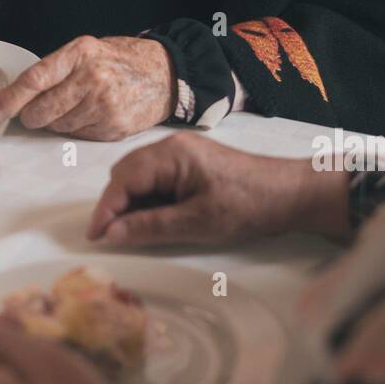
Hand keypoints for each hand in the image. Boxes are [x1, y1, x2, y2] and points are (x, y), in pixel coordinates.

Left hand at [0, 35, 175, 139]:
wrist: (164, 74)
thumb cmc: (120, 61)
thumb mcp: (87, 51)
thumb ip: (55, 70)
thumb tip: (17, 97)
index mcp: (80, 54)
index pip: (35, 79)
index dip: (11, 100)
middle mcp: (92, 79)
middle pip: (42, 111)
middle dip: (33, 115)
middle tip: (39, 110)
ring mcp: (104, 106)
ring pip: (58, 127)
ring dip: (58, 122)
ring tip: (79, 105)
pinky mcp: (112, 128)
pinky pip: (78, 136)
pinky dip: (78, 129)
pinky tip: (93, 114)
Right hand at [88, 131, 349, 247]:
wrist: (290, 194)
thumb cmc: (247, 206)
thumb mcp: (196, 223)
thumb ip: (150, 227)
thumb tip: (111, 233)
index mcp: (171, 154)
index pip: (123, 179)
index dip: (105, 209)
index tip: (94, 237)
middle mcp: (172, 146)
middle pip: (126, 173)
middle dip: (115, 205)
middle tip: (112, 237)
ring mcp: (182, 152)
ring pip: (140, 176)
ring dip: (131, 203)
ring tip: (132, 231)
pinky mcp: (191, 163)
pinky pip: (157, 178)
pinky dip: (149, 199)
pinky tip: (154, 219)